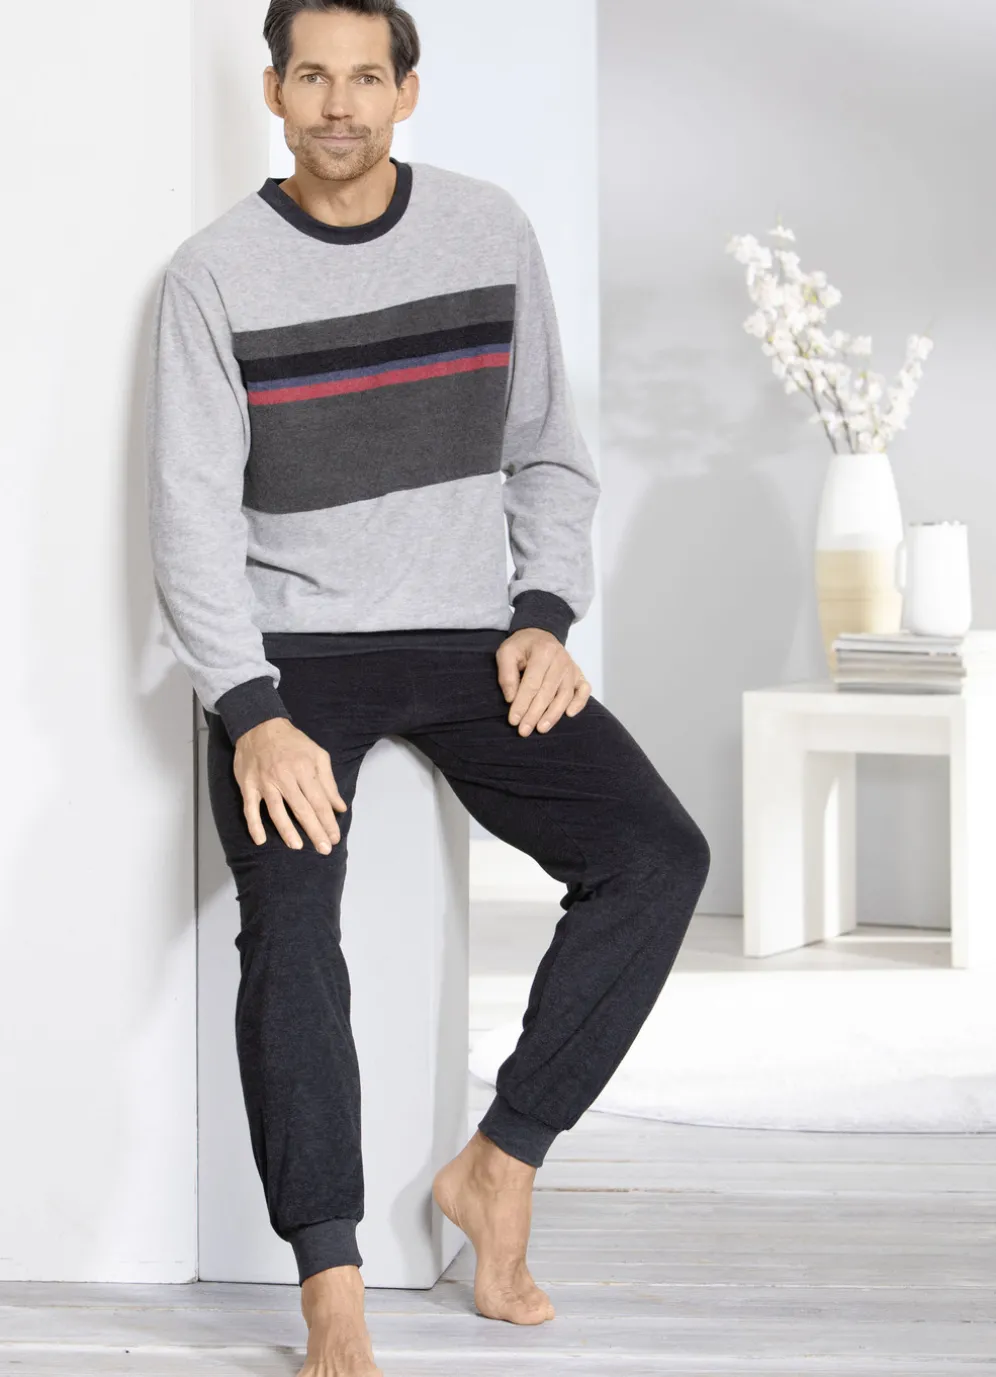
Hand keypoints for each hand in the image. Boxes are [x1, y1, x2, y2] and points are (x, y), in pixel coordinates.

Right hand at [233, 718, 348, 851]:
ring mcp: (265, 782)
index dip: (328, 822)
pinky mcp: (248, 785)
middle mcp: (285, 777)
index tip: (335, 838)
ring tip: (298, 846)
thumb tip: (340, 807)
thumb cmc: (292, 742)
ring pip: (277, 811)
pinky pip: (250, 808)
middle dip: (315, 831)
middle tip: (324, 849)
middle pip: (302, 809)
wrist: (260, 726)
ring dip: (287, 830)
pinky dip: (254, 825)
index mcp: (304, 769)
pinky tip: (260, 840)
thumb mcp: (317, 755)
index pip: (320, 802)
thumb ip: (329, 782)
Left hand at [496, 628, 591, 736]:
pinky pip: (584, 690)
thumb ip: (506, 674)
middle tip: (524, 731)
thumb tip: (511, 698)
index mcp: (543, 651)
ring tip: (541, 728)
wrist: (540, 635)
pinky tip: (569, 714)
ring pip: (564, 695)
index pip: (532, 683)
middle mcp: (561, 659)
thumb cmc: (522, 646)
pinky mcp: (578, 674)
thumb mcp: (506, 652)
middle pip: (548, 692)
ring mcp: (572, 667)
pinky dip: (579, 702)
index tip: (513, 720)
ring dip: (553, 714)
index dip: (522, 703)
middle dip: (535, 714)